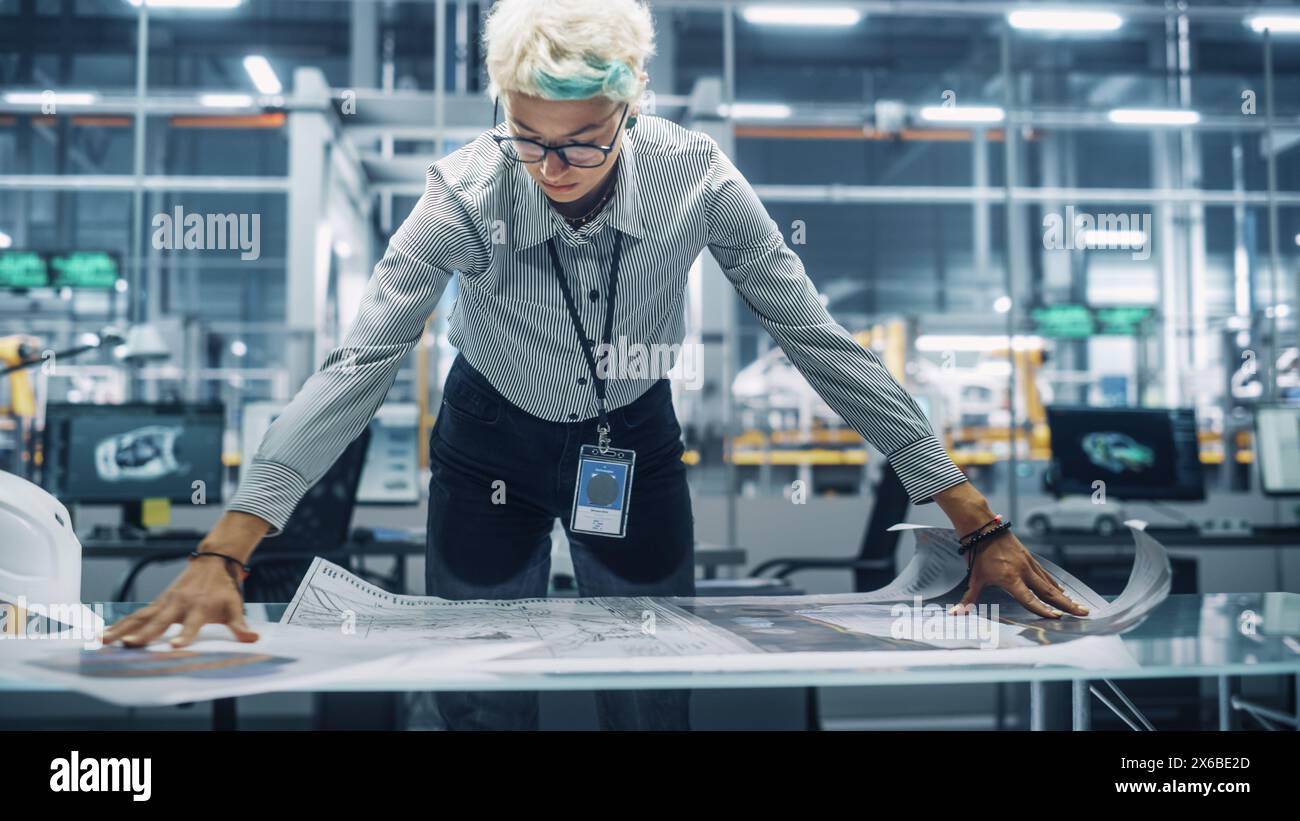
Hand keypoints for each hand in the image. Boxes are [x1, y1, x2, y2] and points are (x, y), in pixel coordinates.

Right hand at [101, 512, 268, 647]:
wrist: (214, 562)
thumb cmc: (224, 588)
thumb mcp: (235, 606)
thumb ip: (241, 625)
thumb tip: (253, 639)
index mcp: (199, 607)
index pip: (191, 625)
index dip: (184, 635)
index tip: (174, 646)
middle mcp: (179, 604)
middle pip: (159, 621)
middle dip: (143, 634)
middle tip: (129, 645)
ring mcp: (165, 603)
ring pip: (140, 617)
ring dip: (122, 629)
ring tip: (103, 642)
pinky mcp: (157, 603)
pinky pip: (136, 615)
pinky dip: (120, 624)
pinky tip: (104, 635)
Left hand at [932, 481, 1087, 618]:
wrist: (983, 527)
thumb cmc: (978, 553)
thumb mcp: (974, 578)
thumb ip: (968, 598)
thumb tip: (956, 614)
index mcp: (1010, 579)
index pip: (1028, 599)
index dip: (1042, 609)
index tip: (1056, 617)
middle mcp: (1023, 572)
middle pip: (1048, 592)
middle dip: (1066, 604)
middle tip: (1083, 613)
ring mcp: (1028, 564)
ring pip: (1050, 583)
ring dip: (1064, 596)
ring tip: (1078, 606)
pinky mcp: (1029, 558)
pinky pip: (1045, 574)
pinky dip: (1055, 583)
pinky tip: (1062, 590)